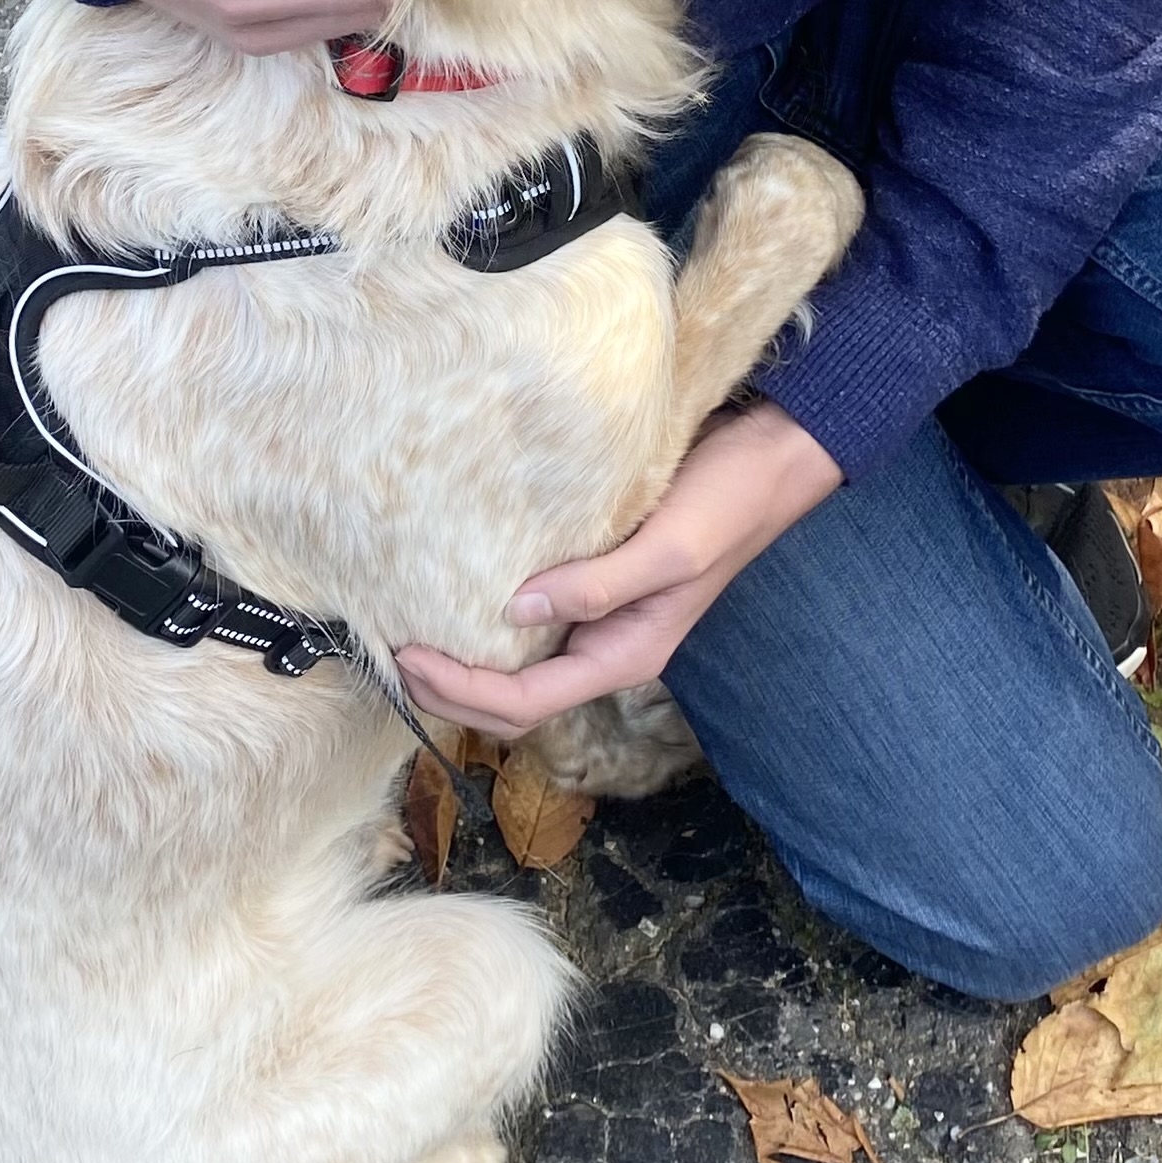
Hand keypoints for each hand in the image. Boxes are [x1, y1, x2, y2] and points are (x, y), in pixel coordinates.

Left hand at [397, 405, 843, 738]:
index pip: (526, 703)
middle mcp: (608, 646)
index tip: (407, 656)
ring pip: (520, 668)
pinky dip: (487, 623)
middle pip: (515, 702)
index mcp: (625, 655)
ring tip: (408, 634)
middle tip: (391, 655)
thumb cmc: (727, 503)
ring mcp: (602, 618)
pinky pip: (531, 622)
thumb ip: (597, 587)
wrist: (771, 459)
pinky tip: (455, 593)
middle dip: (450, 692)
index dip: (461, 692)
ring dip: (464, 666)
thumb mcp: (668, 550)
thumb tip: (513, 611)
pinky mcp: (596, 581)